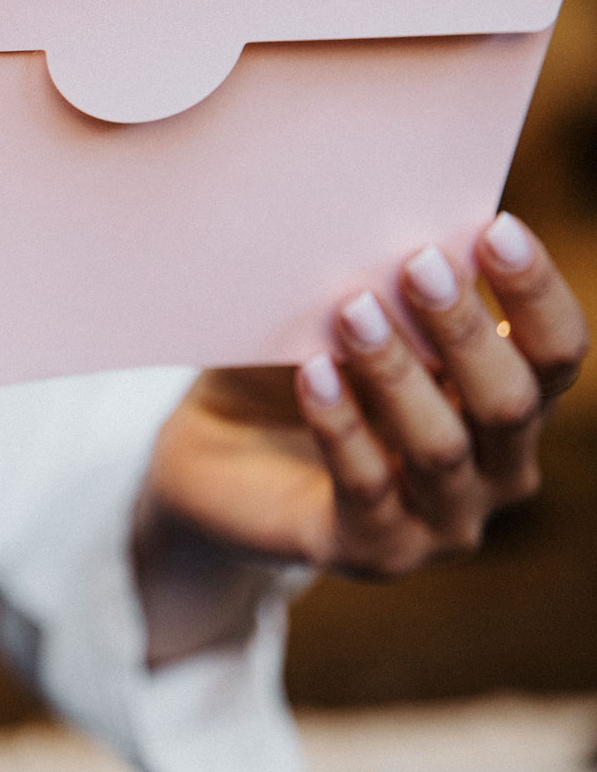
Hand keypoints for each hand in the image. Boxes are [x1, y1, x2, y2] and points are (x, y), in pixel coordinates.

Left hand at [139, 214, 587, 662]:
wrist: (214, 462)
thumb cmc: (294, 374)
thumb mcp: (342, 326)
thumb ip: (384, 288)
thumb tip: (398, 220)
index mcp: (510, 407)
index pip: (557, 353)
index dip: (535, 293)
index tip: (495, 228)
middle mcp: (497, 472)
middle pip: (510, 403)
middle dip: (465, 329)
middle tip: (418, 262)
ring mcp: (441, 523)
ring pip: (439, 447)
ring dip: (398, 373)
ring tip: (352, 308)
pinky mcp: (372, 552)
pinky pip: (364, 486)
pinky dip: (341, 426)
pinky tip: (312, 374)